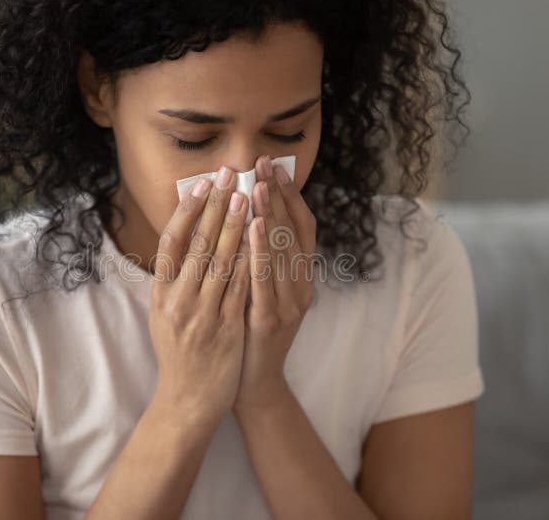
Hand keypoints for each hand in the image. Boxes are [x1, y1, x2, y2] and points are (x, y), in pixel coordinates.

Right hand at [149, 166, 251, 428]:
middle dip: (217, 206)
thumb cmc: (178, 352)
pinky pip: (241, 288)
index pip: (172, 242)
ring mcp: (202, 315)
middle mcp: (178, 301)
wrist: (188, 399)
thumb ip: (174, 279)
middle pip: (199, 244)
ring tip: (249, 194)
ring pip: (222, 261)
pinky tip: (263, 237)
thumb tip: (183, 237)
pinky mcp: (226, 329)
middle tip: (231, 174)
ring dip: (237, 225)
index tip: (201, 182)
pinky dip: (252, 260)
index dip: (187, 209)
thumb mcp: (164, 313)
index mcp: (161, 294)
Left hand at [233, 154, 316, 414]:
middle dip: (277, 195)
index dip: (290, 195)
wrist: (252, 383)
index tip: (275, 166)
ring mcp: (288, 303)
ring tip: (258, 186)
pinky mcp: (270, 319)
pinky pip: (266, 279)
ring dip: (270, 215)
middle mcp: (301, 286)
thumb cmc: (250, 332)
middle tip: (264, 164)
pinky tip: (252, 227)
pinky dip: (261, 250)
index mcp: (300, 277)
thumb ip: (261, 258)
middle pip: (291, 232)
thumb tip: (247, 214)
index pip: (300, 226)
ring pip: (282, 251)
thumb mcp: (261, 290)